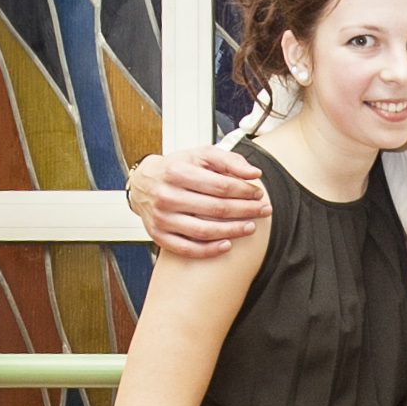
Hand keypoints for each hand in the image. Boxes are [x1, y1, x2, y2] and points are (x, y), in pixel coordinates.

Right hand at [130, 147, 270, 258]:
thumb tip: (254, 172)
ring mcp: (162, 218)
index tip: (258, 194)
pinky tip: (227, 245)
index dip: (244, 191)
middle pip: (216, 208)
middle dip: (245, 210)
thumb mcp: (200, 155)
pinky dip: (210, 250)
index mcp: (177, 172)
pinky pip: (188, 249)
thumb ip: (228, 160)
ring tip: (250, 227)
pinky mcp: (159, 236)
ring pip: (204, 231)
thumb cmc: (176, 168)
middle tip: (263, 210)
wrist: (143, 183)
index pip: (220, 185)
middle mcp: (167, 196)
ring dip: (233, 231)